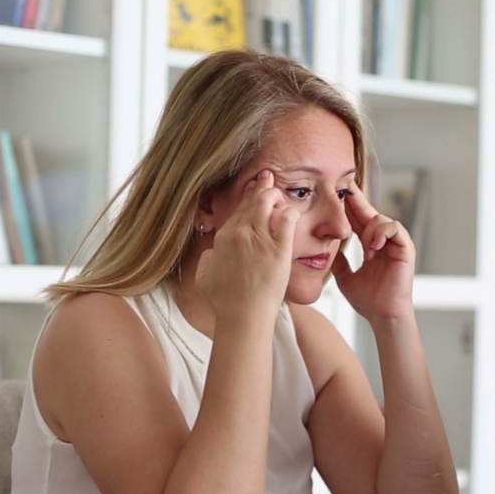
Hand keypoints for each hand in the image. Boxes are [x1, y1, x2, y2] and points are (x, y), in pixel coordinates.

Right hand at [195, 170, 297, 322]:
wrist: (243, 316)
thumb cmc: (225, 302)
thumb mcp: (204, 278)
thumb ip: (206, 261)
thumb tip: (210, 254)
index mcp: (223, 238)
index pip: (237, 209)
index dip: (247, 196)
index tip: (254, 189)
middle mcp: (239, 233)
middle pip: (253, 200)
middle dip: (262, 187)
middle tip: (268, 177)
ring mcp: (259, 239)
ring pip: (269, 202)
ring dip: (275, 196)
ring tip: (281, 196)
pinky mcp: (278, 249)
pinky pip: (286, 219)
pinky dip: (289, 212)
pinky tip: (290, 214)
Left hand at [332, 182, 415, 321]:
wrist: (382, 315)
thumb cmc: (368, 300)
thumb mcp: (345, 277)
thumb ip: (338, 261)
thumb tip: (325, 248)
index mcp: (370, 245)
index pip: (358, 219)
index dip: (348, 207)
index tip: (334, 194)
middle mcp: (383, 241)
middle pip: (369, 212)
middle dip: (356, 201)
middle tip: (344, 188)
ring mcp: (395, 243)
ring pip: (381, 219)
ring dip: (370, 229)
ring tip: (365, 247)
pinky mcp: (405, 248)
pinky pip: (395, 229)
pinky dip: (382, 233)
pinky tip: (373, 246)